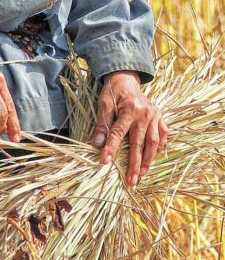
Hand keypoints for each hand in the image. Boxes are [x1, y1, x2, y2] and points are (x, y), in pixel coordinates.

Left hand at [92, 70, 167, 185]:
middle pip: (139, 143)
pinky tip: (152, 159)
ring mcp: (155, 116)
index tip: (105, 162)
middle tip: (130, 181)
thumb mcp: (103, 104)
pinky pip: (162, 136)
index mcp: (129, 109)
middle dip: (134, 164)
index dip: (111, 148)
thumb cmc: (113, 92)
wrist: (126, 79)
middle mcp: (145, 113)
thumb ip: (102, 123)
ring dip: (148, 160)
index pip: (118, 133)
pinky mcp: (160, 117)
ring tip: (141, 174)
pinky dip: (159, 148)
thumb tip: (97, 143)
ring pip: (153, 142)